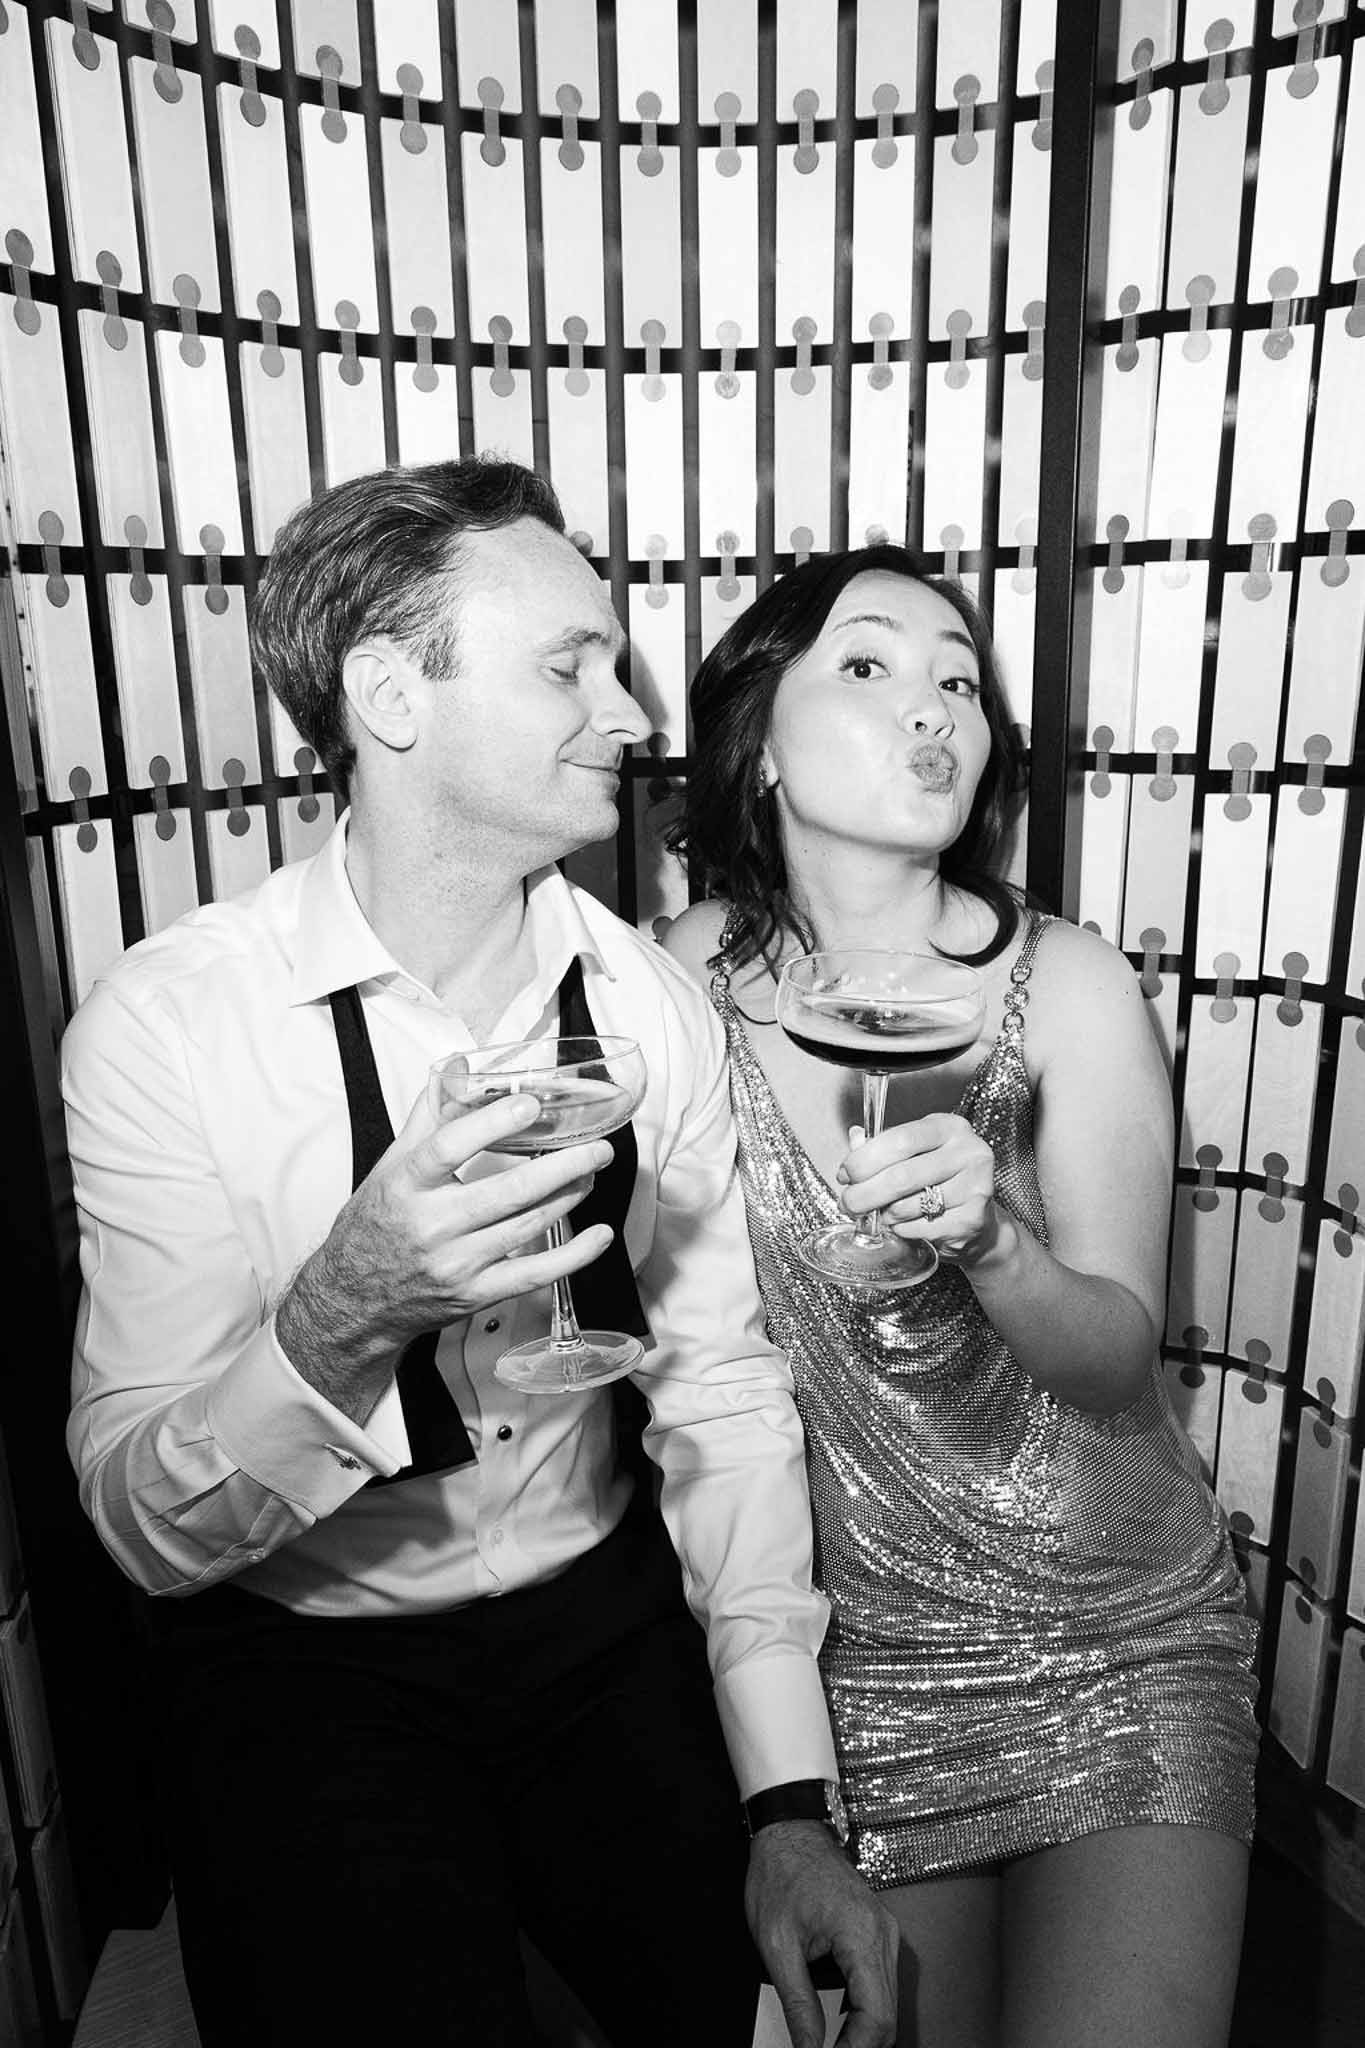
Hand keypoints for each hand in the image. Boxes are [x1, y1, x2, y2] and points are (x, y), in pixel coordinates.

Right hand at [277, 1081, 614, 1396]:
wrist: (355, 1299)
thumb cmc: (375, 1227)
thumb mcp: (390, 1166)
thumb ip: (429, 1114)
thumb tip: (457, 1065)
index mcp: (407, 1186)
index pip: (449, 1147)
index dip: (492, 1123)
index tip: (530, 1104)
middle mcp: (431, 1225)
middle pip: (504, 1192)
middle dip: (560, 1166)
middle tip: (595, 1145)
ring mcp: (455, 1264)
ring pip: (525, 1227)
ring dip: (568, 1196)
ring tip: (591, 1171)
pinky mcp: (475, 1294)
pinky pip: (532, 1275)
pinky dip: (572, 1256)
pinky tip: (597, 1235)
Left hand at [745, 1823, 898, 2047]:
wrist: (789, 1830)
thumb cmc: (780, 1873)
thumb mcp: (777, 1944)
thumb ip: (798, 2003)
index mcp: (862, 1935)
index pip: (876, 2017)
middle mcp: (884, 1934)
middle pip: (888, 2016)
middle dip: (860, 2047)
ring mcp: (885, 1931)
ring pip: (889, 2003)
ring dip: (864, 2034)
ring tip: (833, 2047)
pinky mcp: (878, 1932)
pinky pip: (882, 1984)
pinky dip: (865, 2012)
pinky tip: (843, 2026)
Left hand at [837, 1112, 1005, 1268]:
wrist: (976, 1221)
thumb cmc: (939, 1182)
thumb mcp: (914, 1155)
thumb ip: (883, 1146)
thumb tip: (855, 1139)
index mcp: (949, 1127)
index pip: (900, 1139)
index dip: (865, 1159)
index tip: (846, 1174)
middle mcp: (968, 1152)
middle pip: (901, 1175)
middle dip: (865, 1193)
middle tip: (848, 1203)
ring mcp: (975, 1185)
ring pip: (908, 1205)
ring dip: (884, 1214)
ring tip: (883, 1213)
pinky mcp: (973, 1218)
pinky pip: (920, 1227)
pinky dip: (903, 1230)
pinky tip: (906, 1224)